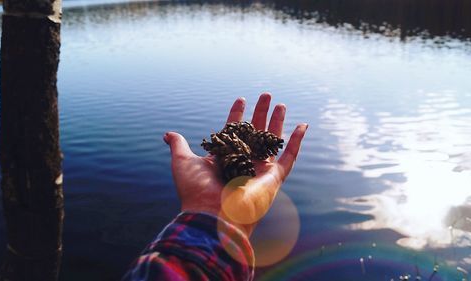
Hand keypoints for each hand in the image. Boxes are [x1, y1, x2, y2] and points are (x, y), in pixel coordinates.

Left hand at [163, 93, 307, 236]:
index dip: (237, 115)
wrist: (212, 215)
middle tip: (265, 95)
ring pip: (272, 140)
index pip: (233, 131)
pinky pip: (289, 157)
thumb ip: (179, 146)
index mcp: (224, 158)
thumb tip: (168, 134)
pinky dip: (297, 142)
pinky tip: (302, 125)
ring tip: (280, 103)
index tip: (241, 99)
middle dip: (260, 113)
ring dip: (277, 121)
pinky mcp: (274, 177)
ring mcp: (259, 169)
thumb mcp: (183, 162)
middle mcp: (243, 162)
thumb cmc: (196, 190)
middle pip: (254, 132)